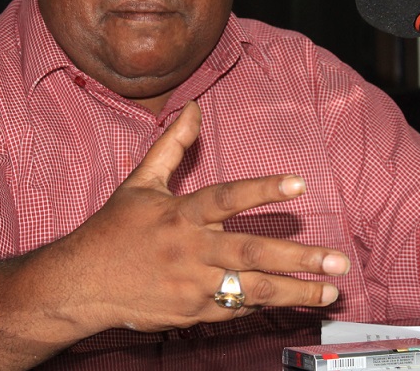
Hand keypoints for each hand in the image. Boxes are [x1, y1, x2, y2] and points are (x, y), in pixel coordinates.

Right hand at [55, 101, 349, 334]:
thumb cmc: (113, 230)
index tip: (300, 183)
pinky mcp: (191, 312)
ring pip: (251, 288)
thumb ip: (172, 145)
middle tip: (337, 260)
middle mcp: (190, 250)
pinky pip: (235, 309)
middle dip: (298, 257)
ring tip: (330, 291)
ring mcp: (192, 285)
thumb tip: (192, 107)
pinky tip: (294, 303)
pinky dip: (264, 305)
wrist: (81, 284)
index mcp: (179, 214)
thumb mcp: (140, 182)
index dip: (264, 189)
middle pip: (251, 252)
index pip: (227, 197)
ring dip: (294, 291)